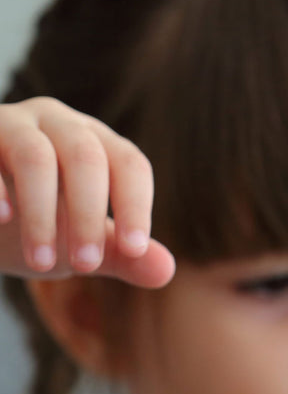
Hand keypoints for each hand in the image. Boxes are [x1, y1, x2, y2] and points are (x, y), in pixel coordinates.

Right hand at [0, 97, 173, 286]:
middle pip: (86, 157)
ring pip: (36, 157)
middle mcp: (58, 122)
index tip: (135, 249)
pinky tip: (2, 219)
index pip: (129, 164)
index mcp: (96, 144)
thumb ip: (121, 256)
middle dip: (89, 216)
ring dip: (42, 214)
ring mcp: (10, 124)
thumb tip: (165, 270)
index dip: (136, 205)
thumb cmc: (39, 224)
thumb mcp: (82, 243)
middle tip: (87, 266)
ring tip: (42, 264)